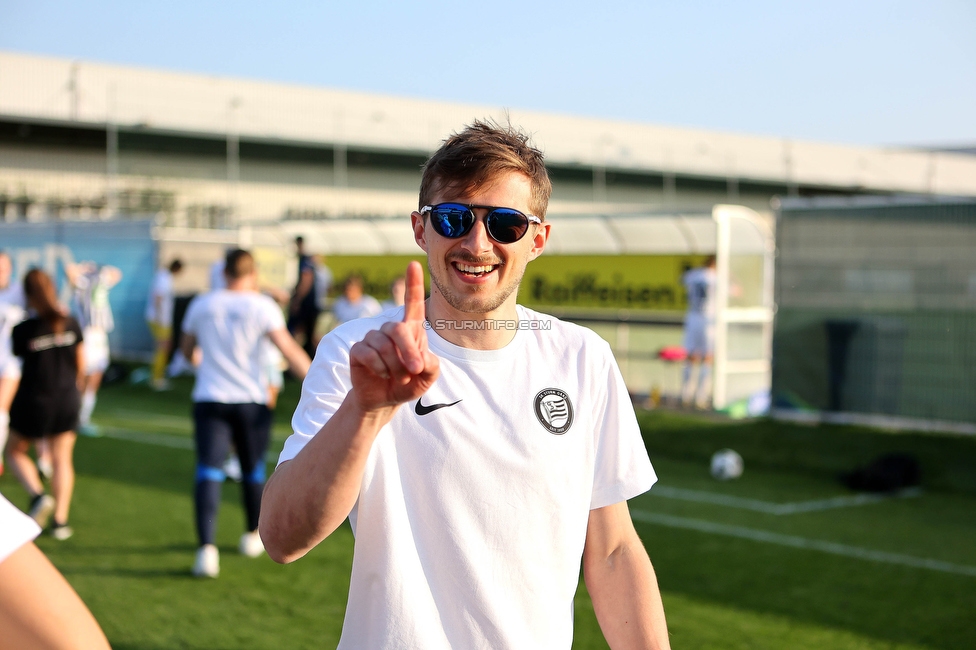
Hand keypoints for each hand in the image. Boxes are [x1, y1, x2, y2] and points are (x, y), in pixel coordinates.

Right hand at [348, 261, 438, 413]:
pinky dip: (379, 367)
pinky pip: (368, 353)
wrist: (384, 399)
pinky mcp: (358, 350)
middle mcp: (391, 329)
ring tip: (397, 377)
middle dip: (409, 352)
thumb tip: (421, 357)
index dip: (413, 284)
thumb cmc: (408, 383)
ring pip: (384, 344)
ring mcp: (373, 338)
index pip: (412, 303)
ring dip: (394, 366)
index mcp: (411, 330)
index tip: (413, 264)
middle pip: (398, 329)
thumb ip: (431, 366)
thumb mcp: (427, 378)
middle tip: (415, 371)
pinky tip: (381, 374)